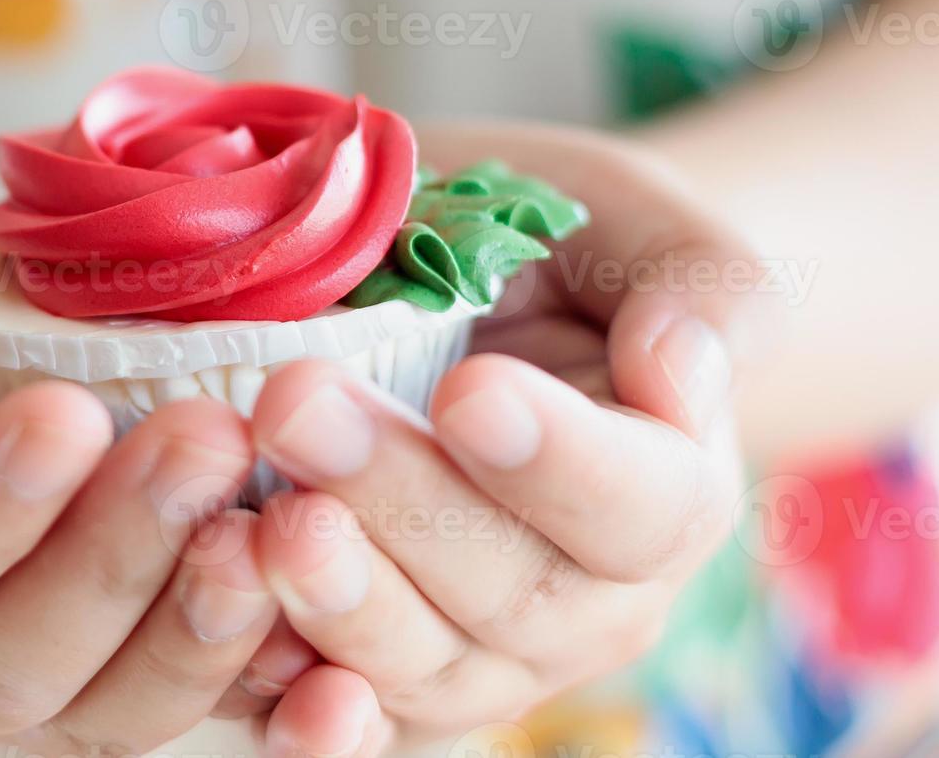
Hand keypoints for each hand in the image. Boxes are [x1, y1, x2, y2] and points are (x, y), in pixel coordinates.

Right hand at [0, 141, 301, 749]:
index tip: (66, 415)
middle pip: (6, 668)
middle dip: (113, 562)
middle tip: (203, 441)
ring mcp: (17, 657)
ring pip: (107, 708)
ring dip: (200, 629)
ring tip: (278, 526)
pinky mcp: (116, 637)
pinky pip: (186, 693)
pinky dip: (263, 690)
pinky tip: (342, 663)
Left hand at [243, 127, 770, 753]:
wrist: (483, 309)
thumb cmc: (563, 256)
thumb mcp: (639, 229)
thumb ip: (700, 287)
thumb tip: (682, 364)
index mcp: (669, 491)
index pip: (639, 507)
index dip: (557, 463)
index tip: (471, 390)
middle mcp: (589, 601)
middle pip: (512, 591)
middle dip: (399, 503)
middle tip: (297, 406)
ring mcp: (488, 657)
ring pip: (423, 665)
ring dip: (338, 601)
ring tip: (259, 519)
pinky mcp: (387, 679)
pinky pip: (349, 716)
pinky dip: (292, 701)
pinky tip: (237, 651)